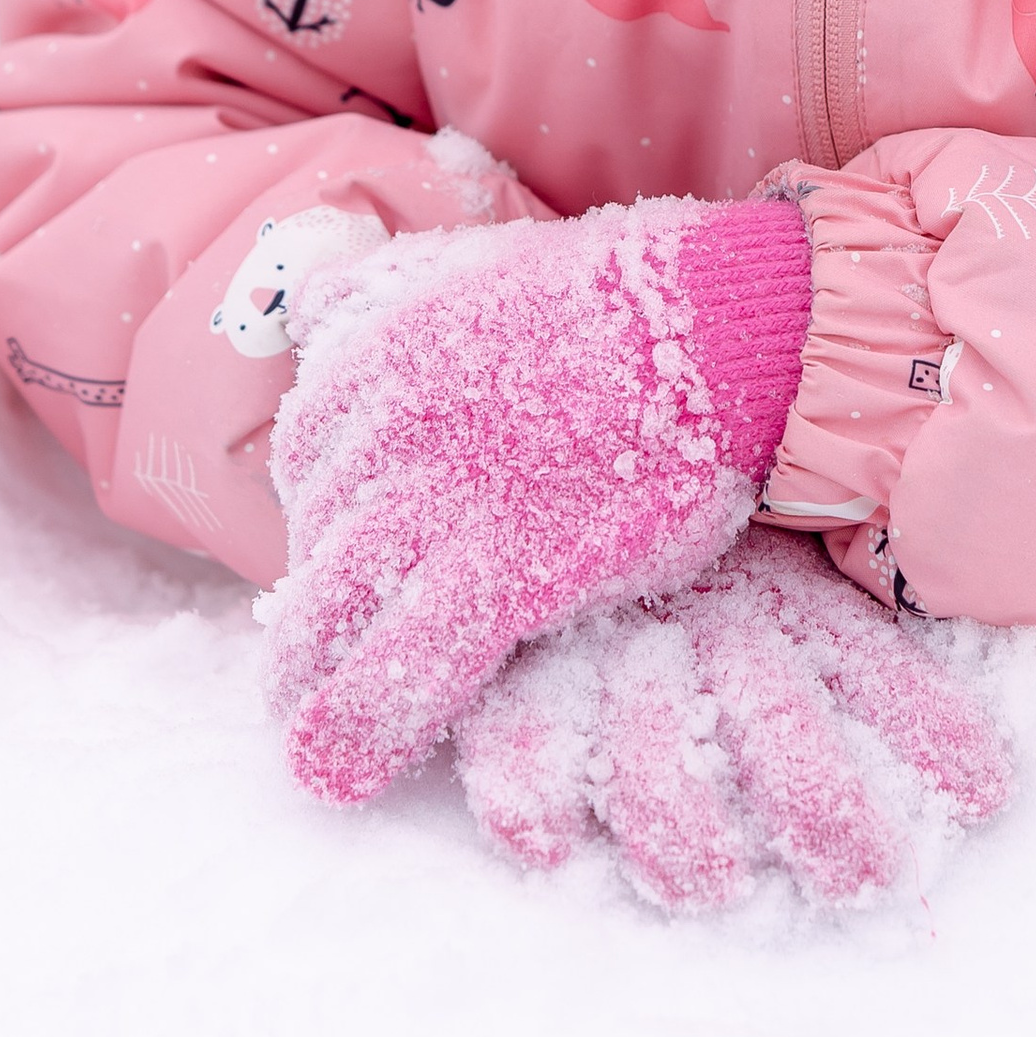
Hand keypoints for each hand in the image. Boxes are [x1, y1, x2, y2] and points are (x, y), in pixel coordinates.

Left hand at [264, 195, 812, 803]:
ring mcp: (446, 494)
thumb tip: (309, 299)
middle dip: (314, 606)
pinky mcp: (509, 566)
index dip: (323, 513)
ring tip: (304, 734)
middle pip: (317, 536)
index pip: (309, 452)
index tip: (347, 550)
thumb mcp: (481, 263)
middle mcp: (393, 420)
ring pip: (336, 605)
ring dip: (307, 679)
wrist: (731, 323)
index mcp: (385, 347)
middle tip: (316, 657)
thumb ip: (387, 287)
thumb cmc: (630, 296)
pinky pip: (411, 662)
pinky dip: (362, 724)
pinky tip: (338, 773)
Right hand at [458, 531, 1011, 910]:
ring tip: (710, 885)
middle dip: (820, 798)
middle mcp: (703, 618)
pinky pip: (514, 731)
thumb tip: (970, 728)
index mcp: (773, 589)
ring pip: (650, 739)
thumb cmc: (678, 537)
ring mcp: (605, 638)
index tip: (987, 792)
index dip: (923, 722)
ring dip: (679, 820)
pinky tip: (548, 842)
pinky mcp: (511, 665)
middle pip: (772, 711)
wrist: (529, 442)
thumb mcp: (770, 553)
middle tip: (861, 877)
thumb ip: (841, 625)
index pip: (864, 658)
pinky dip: (526, 789)